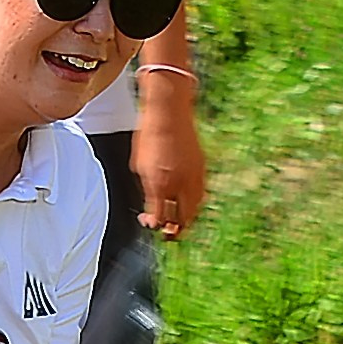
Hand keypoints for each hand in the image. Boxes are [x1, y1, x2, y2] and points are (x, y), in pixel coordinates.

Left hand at [133, 84, 206, 240]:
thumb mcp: (140, 166)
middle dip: (175, 230)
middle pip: (182, 220)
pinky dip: (193, 203)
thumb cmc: (150, 135)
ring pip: (194, 209)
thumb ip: (147, 190)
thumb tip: (151, 208)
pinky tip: (185, 201)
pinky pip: (200, 194)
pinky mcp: (202, 168)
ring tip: (177, 219)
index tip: (148, 222)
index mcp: (160, 184)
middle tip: (167, 231)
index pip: (160, 218)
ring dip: (186, 218)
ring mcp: (194, 175)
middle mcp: (179, 183)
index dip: (154, 225)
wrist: (169, 111)